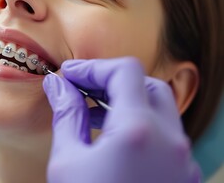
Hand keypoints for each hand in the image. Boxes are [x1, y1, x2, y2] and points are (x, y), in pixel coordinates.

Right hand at [43, 57, 200, 182]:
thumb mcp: (68, 162)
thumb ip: (66, 115)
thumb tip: (56, 85)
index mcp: (140, 130)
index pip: (124, 72)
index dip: (92, 67)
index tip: (68, 75)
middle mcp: (170, 140)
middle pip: (146, 85)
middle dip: (110, 80)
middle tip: (79, 88)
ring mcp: (181, 159)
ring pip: (159, 109)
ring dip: (125, 101)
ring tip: (90, 110)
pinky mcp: (181, 175)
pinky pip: (164, 135)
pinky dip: (139, 124)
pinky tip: (112, 137)